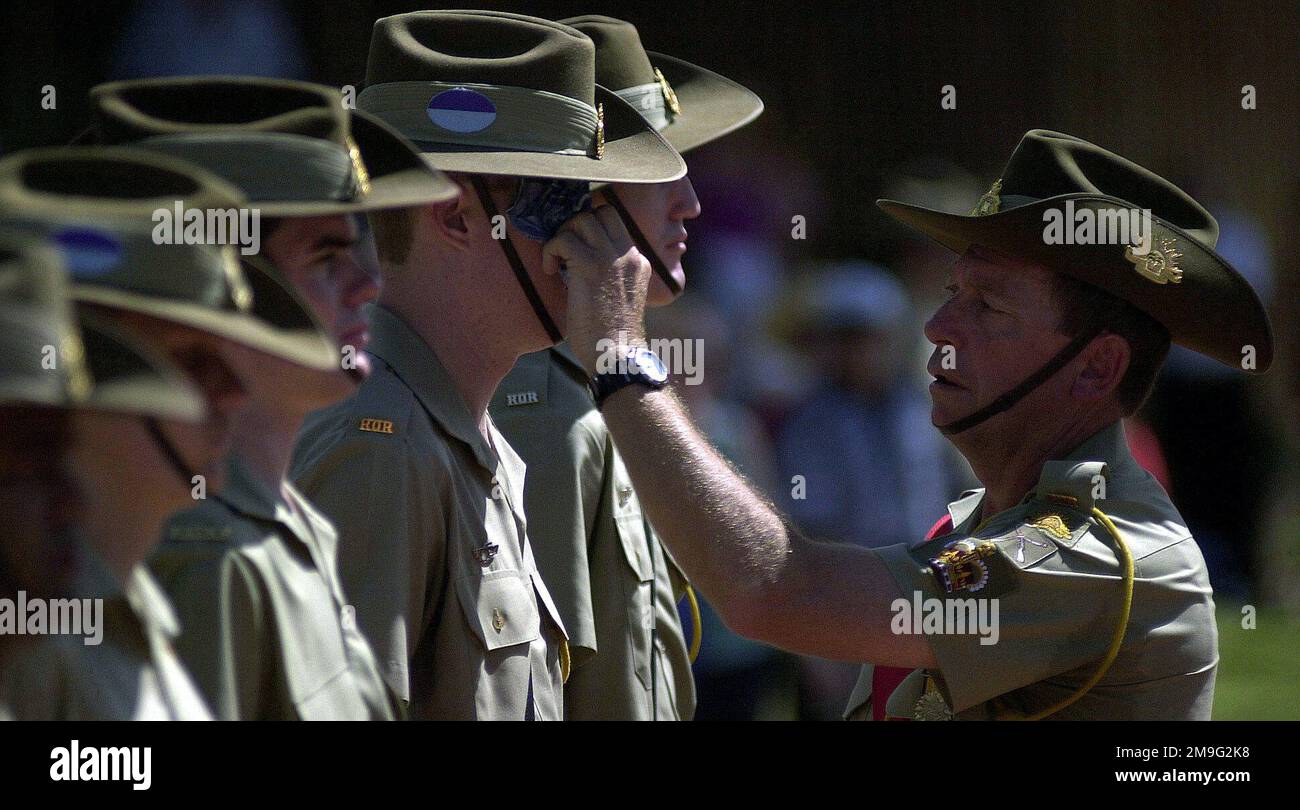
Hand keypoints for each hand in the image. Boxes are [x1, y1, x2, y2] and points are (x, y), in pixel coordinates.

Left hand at [542, 204, 651, 374]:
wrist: (618, 355)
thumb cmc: (613, 337)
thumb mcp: (621, 298)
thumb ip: (610, 276)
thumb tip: (579, 265)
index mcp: (638, 262)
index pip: (616, 223)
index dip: (592, 227)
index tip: (577, 245)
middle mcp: (627, 255)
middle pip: (601, 212)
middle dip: (577, 225)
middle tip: (566, 249)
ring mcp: (610, 258)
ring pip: (582, 219)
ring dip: (563, 235)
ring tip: (557, 260)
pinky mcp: (589, 267)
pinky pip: (563, 239)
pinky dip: (551, 250)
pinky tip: (550, 270)